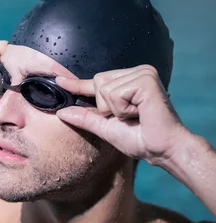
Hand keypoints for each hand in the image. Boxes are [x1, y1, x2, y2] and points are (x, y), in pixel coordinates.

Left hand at [55, 65, 189, 166]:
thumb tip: (61, 112)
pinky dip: (122, 109)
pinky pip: (115, 93)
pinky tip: (140, 112)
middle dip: (105, 106)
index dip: (77, 84)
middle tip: (129, 116)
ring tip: (136, 115)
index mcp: (130, 80)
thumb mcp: (106, 127)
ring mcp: (143, 74)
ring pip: (104, 88)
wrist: (163, 150)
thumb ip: (85, 117)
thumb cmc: (140, 139)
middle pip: (98, 82)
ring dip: (115, 109)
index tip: (58, 81)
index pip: (97, 81)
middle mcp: (138, 72)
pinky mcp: (146, 80)